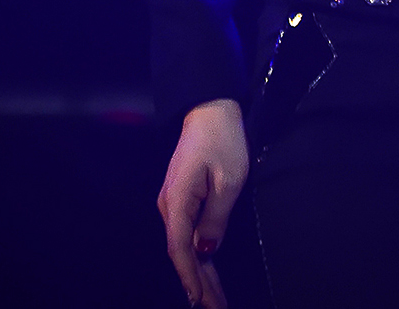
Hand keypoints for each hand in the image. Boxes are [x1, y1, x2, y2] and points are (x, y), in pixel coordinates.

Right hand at [157, 97, 248, 308]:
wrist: (210, 109)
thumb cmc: (222, 140)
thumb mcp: (229, 180)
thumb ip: (216, 219)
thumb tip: (206, 251)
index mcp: (177, 202)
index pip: (180, 250)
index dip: (190, 278)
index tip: (200, 302)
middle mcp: (169, 206)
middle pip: (182, 252)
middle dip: (198, 282)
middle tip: (215, 307)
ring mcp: (173, 202)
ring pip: (185, 244)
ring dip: (200, 271)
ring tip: (214, 298)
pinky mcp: (182, 197)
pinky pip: (188, 232)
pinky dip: (198, 253)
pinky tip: (207, 269)